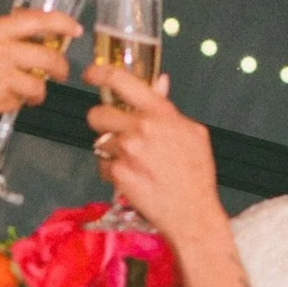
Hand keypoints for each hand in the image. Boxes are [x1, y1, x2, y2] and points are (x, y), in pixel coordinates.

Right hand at [0, 9, 82, 127]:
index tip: (74, 29)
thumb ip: (4, 38)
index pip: (38, 20)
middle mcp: (2, 51)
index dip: (62, 23)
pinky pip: (19, 102)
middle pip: (49, 58)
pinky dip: (14, 103)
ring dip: (38, 91)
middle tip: (60, 72)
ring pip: (38, 85)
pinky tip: (0, 98)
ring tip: (30, 93)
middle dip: (60, 68)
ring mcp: (1, 77)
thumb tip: (34, 41)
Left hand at [85, 63, 222, 248]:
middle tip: (116, 133)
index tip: (90, 73)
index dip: (99, 73)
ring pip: (99, 142)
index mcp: (159, 113)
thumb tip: (159, 83)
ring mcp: (127, 152)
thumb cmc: (196, 174)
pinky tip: (133, 178)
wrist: (193, 213)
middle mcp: (140, 129)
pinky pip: (103, 165)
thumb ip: (169, 107)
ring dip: (110, 151)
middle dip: (102, 123)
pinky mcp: (118, 174)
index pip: (121, 81)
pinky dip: (113, 172)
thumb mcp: (193, 132)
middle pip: (97, 114)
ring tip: (134, 163)